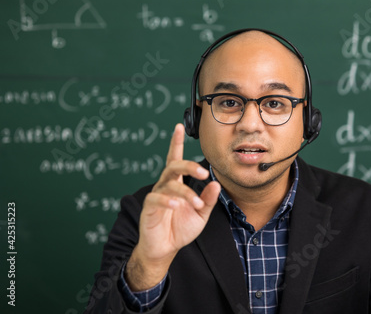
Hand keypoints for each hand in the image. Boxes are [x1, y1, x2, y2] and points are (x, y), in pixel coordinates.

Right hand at [126, 123, 220, 290]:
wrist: (166, 248)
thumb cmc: (181, 228)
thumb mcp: (200, 214)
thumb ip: (207, 199)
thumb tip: (216, 184)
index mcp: (177, 183)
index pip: (176, 159)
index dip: (176, 143)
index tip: (179, 127)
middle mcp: (165, 185)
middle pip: (173, 166)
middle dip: (188, 166)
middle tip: (203, 174)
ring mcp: (156, 195)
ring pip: (169, 183)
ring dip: (185, 192)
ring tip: (197, 204)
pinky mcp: (149, 208)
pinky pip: (156, 199)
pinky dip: (168, 200)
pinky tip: (177, 205)